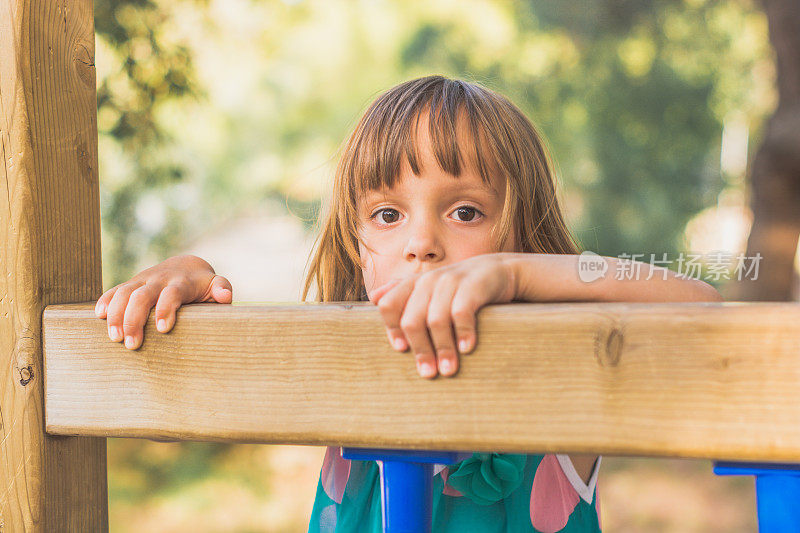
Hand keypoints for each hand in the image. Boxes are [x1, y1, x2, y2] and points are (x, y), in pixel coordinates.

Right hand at [94, 254, 232, 348]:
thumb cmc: (203, 285)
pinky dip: (105, 301)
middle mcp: (159, 279)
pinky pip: (115, 290)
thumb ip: (222, 289)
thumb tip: (224, 297)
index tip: (162, 329)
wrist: (186, 266)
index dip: (166, 309)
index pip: (172, 293)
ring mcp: (142, 280)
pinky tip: (98, 316)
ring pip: (124, 293)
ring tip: (114, 338)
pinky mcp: (131, 284)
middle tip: (131, 345)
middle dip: (135, 319)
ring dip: (116, 315)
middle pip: (142, 296)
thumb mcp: (215, 285)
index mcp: (181, 283)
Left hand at [369, 253, 516, 378]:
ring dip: (442, 349)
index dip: (391, 329)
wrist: (498, 271)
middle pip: (411, 320)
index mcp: (414, 283)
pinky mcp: (473, 286)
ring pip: (436, 320)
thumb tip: (374, 298)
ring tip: (448, 369)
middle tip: (428, 373)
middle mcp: (429, 280)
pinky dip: (463, 333)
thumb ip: (403, 292)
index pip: (389, 305)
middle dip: (419, 349)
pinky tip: (466, 348)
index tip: (401, 350)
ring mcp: (451, 281)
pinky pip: (461, 313)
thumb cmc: (460, 288)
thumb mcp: (431, 288)